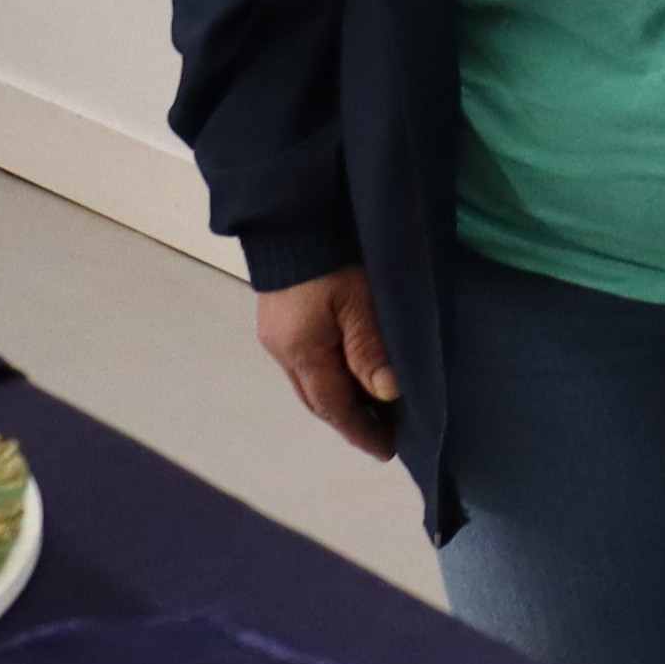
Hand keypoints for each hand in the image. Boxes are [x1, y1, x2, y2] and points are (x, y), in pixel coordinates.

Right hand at [260, 267, 400, 460]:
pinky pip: (307, 362)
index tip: (386, 450)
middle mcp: (283, 349)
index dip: (361, 429)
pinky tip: (349, 373)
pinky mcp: (281, 318)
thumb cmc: (331, 257)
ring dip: (340, 398)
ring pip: (311, 381)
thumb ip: (370, 348)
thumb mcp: (358, 301)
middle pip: (318, 399)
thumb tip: (386, 394)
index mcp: (301, 351)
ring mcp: (278, 334)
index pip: (334, 405)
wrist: (293, 214)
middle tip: (383, 433)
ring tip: (372, 407)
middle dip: (349, 420)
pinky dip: (330, 376)